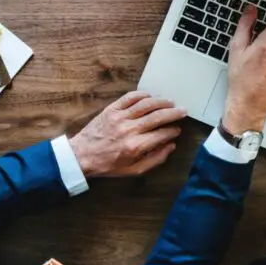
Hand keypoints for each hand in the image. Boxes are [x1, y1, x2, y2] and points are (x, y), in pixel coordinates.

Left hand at [68, 91, 186, 177]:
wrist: (82, 156)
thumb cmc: (108, 165)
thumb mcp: (133, 170)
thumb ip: (155, 160)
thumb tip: (170, 146)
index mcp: (136, 146)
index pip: (162, 134)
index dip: (173, 131)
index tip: (178, 130)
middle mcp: (130, 129)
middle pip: (158, 116)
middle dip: (174, 113)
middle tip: (183, 111)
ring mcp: (120, 117)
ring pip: (146, 104)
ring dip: (161, 101)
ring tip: (170, 102)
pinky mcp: (111, 109)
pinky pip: (130, 97)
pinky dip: (142, 94)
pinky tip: (150, 96)